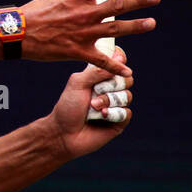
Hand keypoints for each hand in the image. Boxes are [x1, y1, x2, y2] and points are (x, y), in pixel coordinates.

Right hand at [20, 0, 157, 75]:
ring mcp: (84, 33)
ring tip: (152, 23)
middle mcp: (85, 14)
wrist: (19, 34)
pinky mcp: (79, 51)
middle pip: (117, 5)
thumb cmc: (34, 13)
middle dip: (138, 1)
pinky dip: (116, 67)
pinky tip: (128, 72)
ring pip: (116, 29)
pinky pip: (101, 61)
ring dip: (136, 27)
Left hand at [47, 45, 133, 159]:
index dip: (120, 61)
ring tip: (94, 106)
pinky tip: (102, 116)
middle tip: (97, 90)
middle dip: (113, 84)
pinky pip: (126, 112)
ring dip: (109, 100)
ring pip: (127, 96)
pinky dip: (113, 113)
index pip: (118, 64)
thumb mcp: (78, 83)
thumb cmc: (68, 106)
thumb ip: (97, 71)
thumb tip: (120, 59)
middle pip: (127, 79)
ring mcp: (115, 106)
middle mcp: (110, 90)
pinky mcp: (119, 121)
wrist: (64, 133)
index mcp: (99, 77)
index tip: (117, 60)